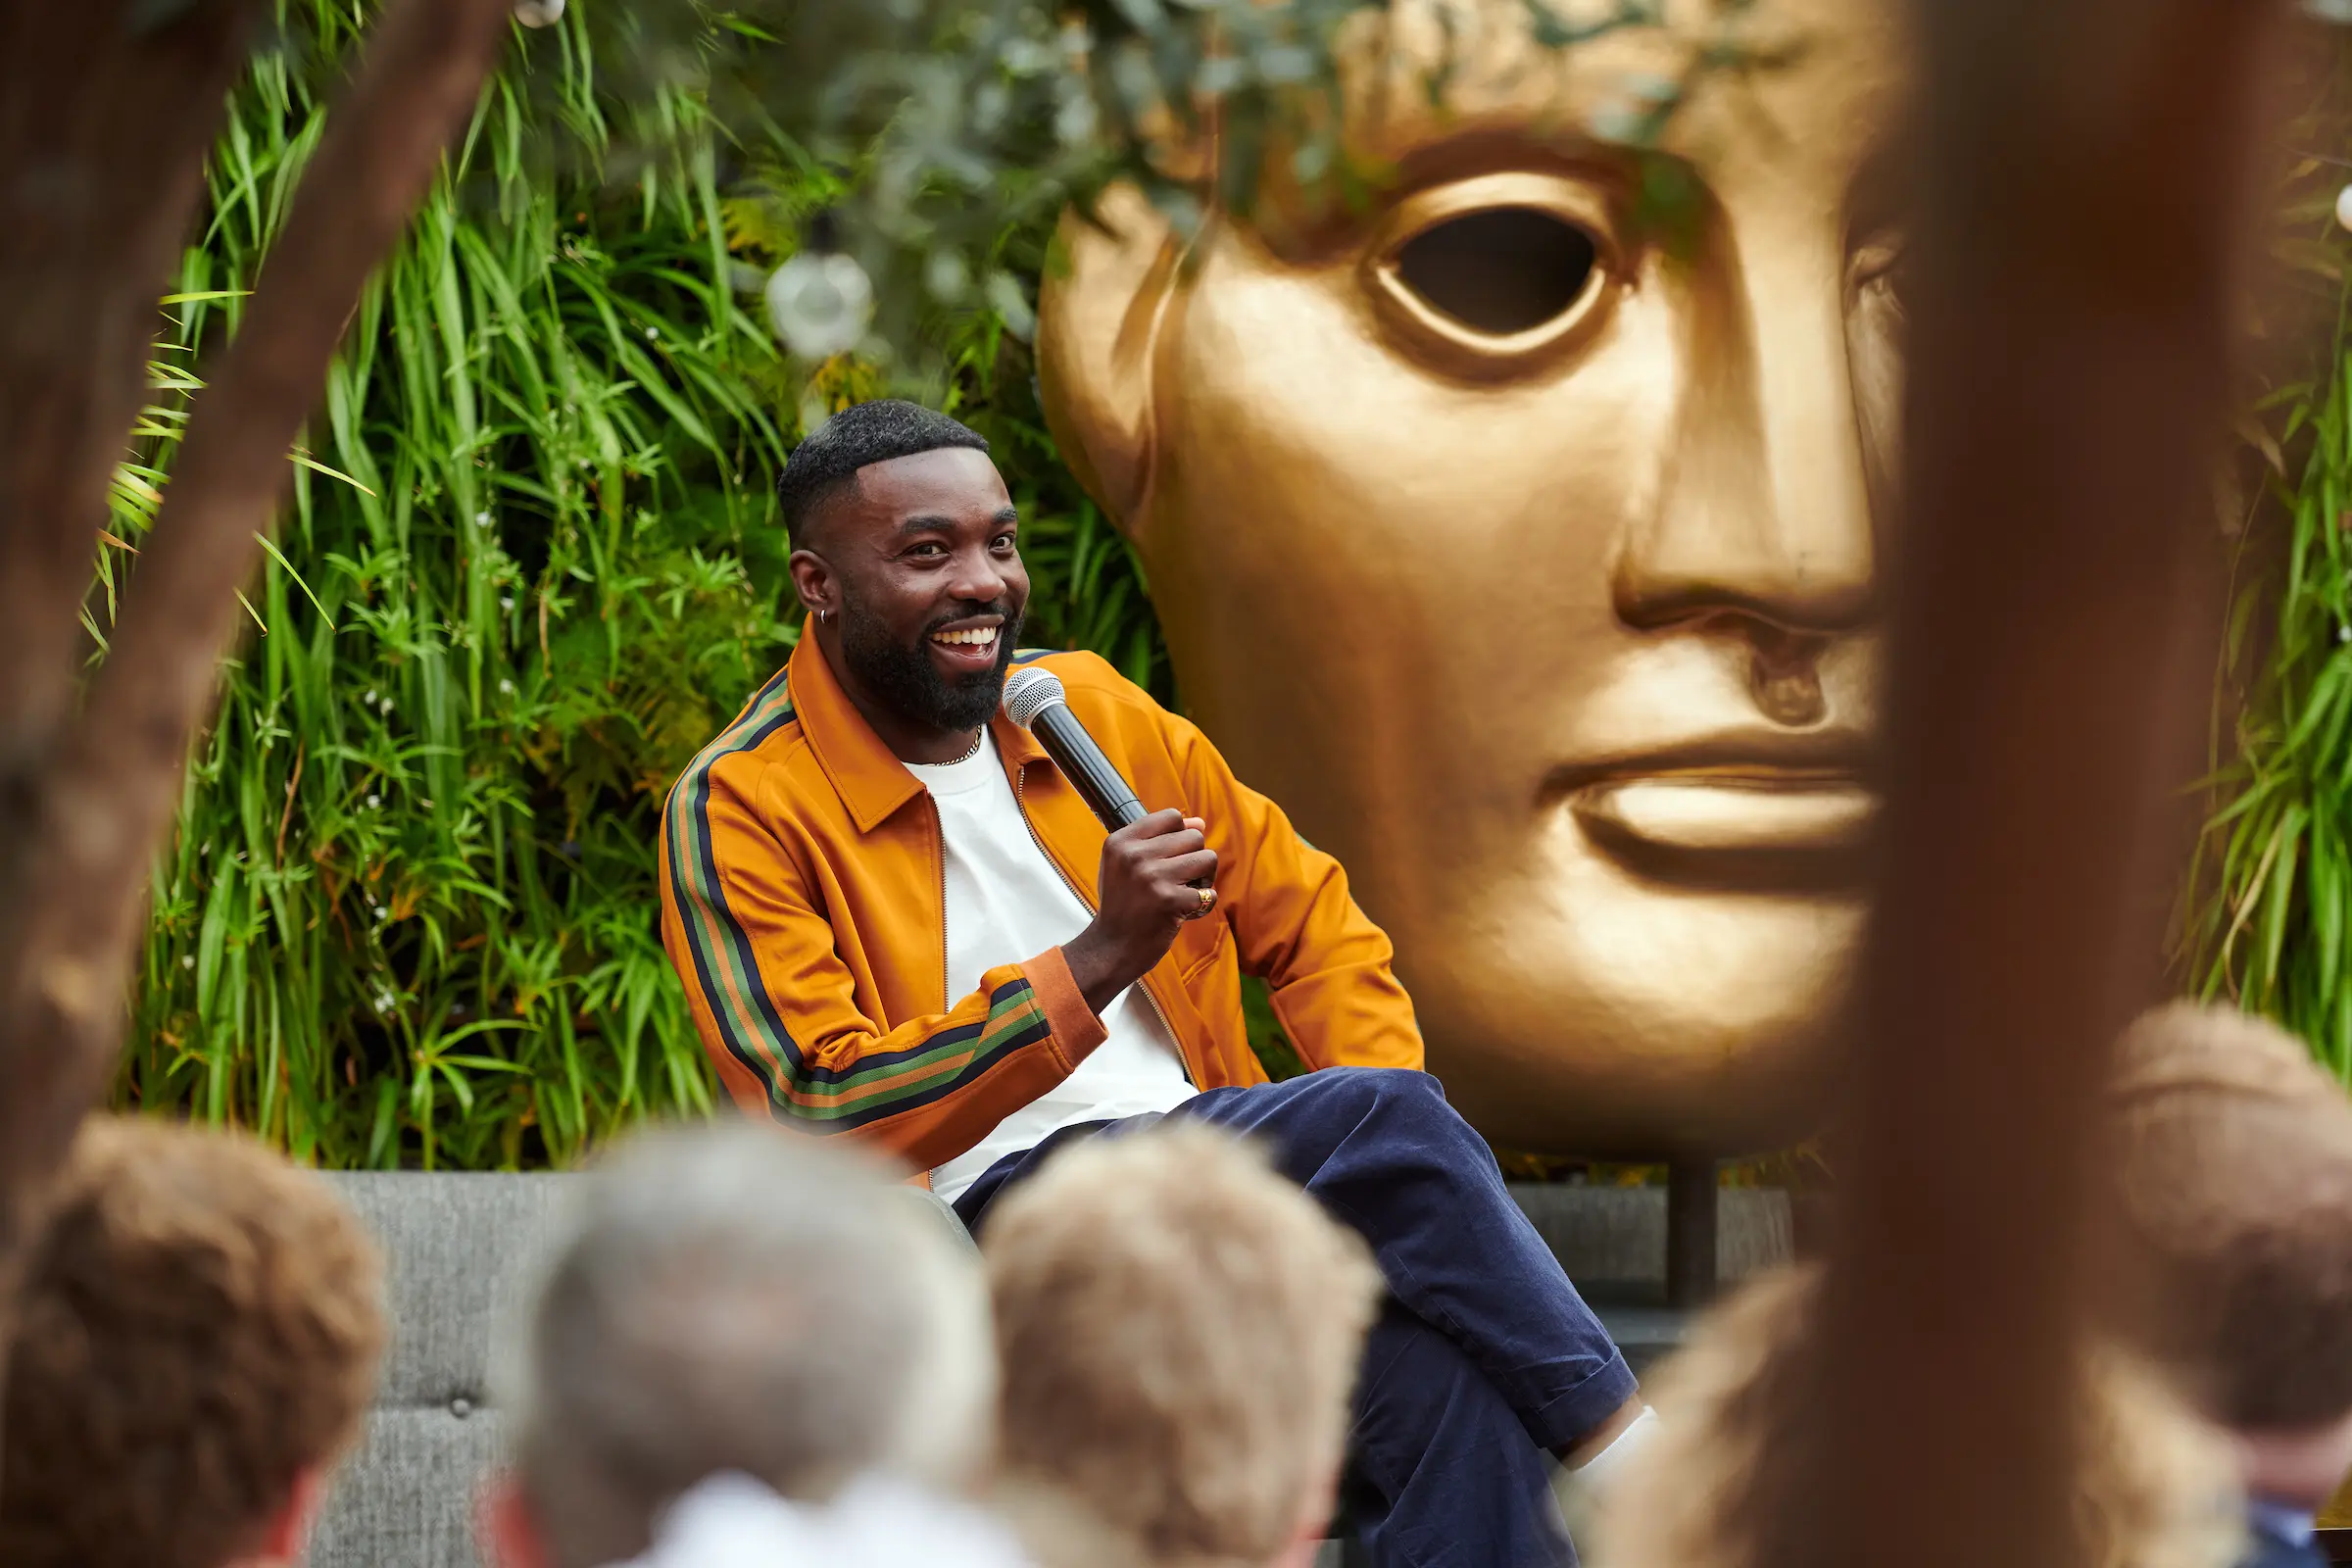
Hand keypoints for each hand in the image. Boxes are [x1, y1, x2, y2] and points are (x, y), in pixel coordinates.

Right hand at [1063, 811, 1217, 1015]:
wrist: (1111, 949)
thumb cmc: (1123, 904)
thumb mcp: (1126, 865)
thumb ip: (1159, 840)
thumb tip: (1199, 822)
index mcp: (1120, 841)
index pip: (1172, 817)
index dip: (1180, 836)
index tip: (1170, 857)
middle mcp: (1134, 855)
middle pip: (1194, 836)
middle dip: (1194, 858)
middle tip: (1178, 879)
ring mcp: (1152, 877)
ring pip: (1208, 858)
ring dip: (1203, 878)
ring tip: (1185, 891)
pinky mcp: (1170, 901)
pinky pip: (1209, 892)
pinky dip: (1203, 903)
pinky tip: (1185, 911)